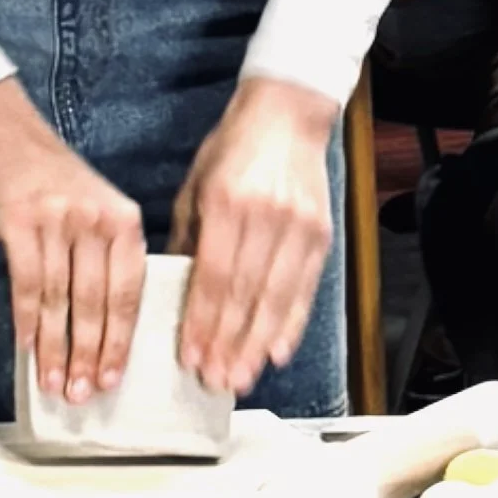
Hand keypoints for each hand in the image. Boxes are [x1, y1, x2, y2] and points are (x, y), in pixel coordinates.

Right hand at [0, 79, 145, 403]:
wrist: (12, 141)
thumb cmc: (60, 185)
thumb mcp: (102, 211)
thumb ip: (112, 261)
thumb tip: (108, 332)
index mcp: (126, 222)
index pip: (128, 294)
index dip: (119, 342)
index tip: (112, 378)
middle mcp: (96, 221)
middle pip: (94, 303)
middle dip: (88, 355)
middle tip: (83, 393)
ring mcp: (57, 222)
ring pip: (59, 301)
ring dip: (55, 348)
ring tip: (54, 383)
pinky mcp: (19, 224)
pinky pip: (26, 285)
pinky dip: (27, 321)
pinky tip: (27, 348)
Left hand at [169, 77, 337, 394]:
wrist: (287, 116)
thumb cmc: (230, 151)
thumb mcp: (196, 188)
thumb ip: (187, 240)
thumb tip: (175, 292)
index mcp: (227, 204)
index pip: (213, 276)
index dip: (203, 321)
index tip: (192, 357)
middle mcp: (266, 217)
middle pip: (246, 294)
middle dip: (230, 343)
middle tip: (217, 381)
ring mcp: (299, 227)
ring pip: (277, 298)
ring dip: (259, 344)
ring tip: (243, 377)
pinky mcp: (321, 235)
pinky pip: (306, 288)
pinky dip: (292, 323)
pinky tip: (279, 351)